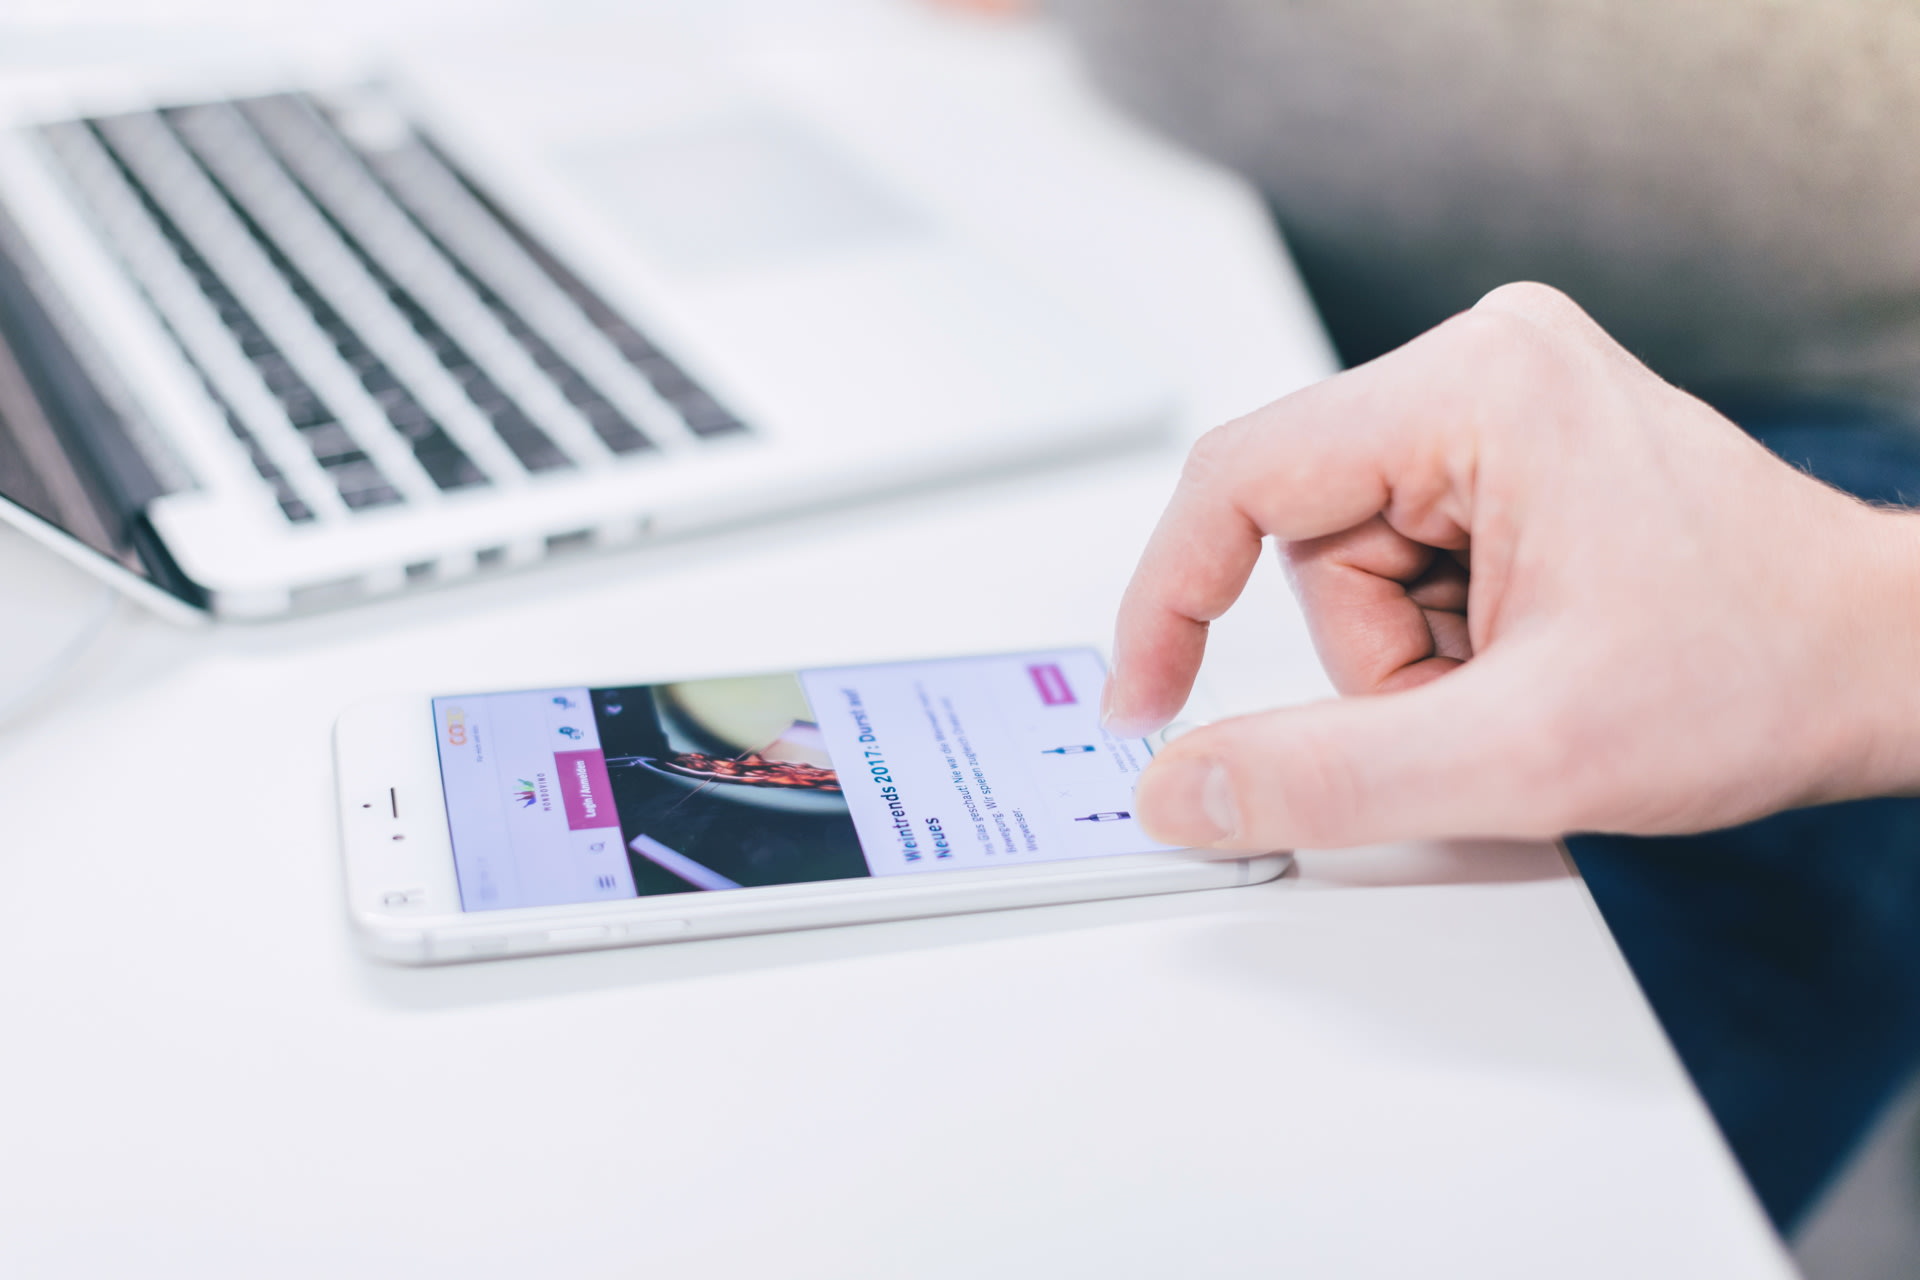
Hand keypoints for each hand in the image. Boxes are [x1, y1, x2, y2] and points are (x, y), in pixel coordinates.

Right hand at [1106, 283, 1919, 849]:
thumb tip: (1185, 785)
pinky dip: (1447, 643)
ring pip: (1354, 568)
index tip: (1149, 700)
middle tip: (1483, 705)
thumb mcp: (1521, 751)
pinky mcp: (1515, 452)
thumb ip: (1327, 778)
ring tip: (1532, 682)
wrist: (1884, 667)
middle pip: (1307, 541)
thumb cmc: (1762, 669)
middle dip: (1375, 658)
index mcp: (1476, 385)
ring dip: (1415, 660)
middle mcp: (1482, 366)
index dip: (1168, 600)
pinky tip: (1540, 656)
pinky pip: (1406, 565)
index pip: (1239, 479)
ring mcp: (1502, 404)